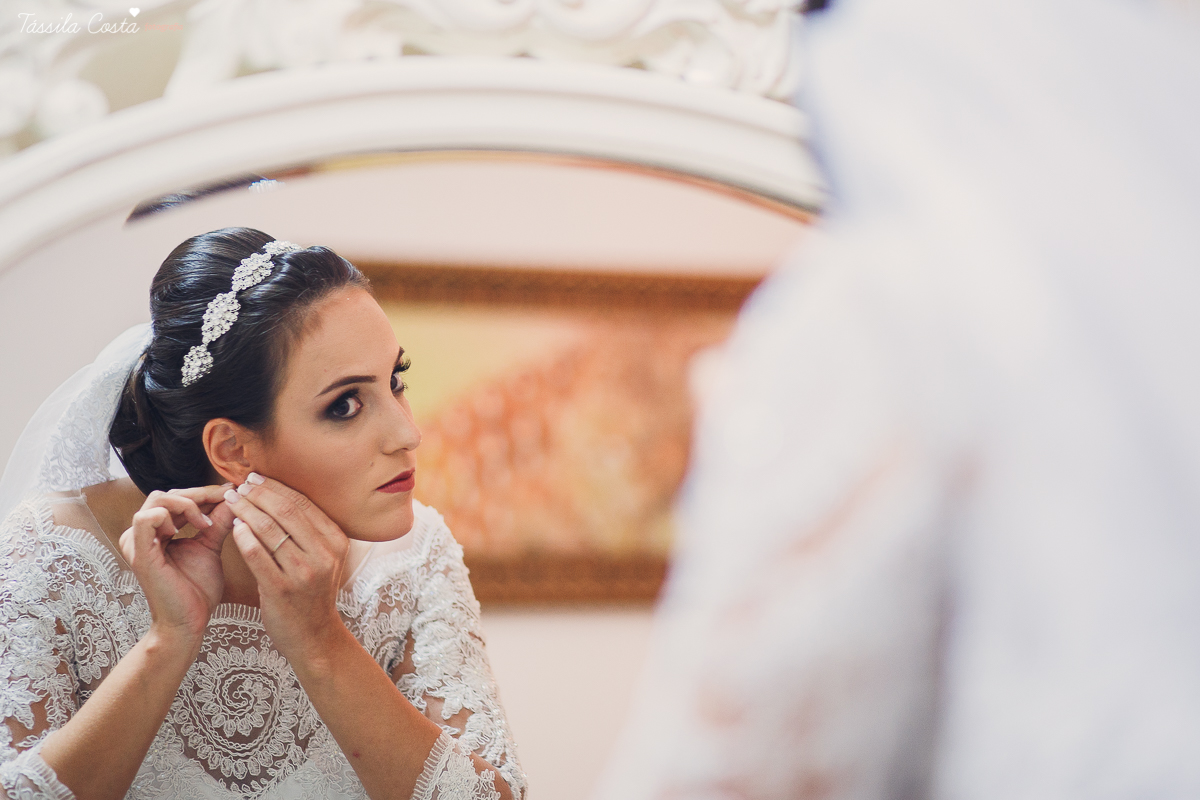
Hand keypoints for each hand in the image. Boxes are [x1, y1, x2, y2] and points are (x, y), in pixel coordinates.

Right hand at [119, 485, 234, 645]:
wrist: (190, 621)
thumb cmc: (197, 589)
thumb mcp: (211, 546)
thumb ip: (218, 521)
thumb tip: (233, 496)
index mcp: (157, 531)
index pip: (177, 497)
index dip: (204, 492)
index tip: (231, 491)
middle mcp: (143, 533)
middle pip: (168, 494)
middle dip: (200, 494)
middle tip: (225, 499)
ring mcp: (137, 542)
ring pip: (158, 500)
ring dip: (188, 504)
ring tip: (206, 523)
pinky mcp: (139, 553)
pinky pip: (146, 519)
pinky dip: (171, 516)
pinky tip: (189, 529)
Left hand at [222, 473, 351, 664]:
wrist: (314, 636)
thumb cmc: (312, 594)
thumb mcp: (323, 559)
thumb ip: (308, 532)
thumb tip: (278, 496)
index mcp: (336, 541)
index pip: (303, 503)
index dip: (276, 487)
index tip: (256, 478)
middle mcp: (324, 554)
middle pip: (286, 511)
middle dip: (259, 494)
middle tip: (239, 485)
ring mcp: (304, 572)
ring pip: (269, 529)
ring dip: (246, 510)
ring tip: (231, 500)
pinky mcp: (282, 589)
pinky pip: (257, 554)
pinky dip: (244, 536)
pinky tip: (234, 527)